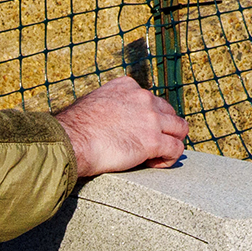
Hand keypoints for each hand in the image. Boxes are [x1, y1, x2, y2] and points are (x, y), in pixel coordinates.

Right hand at [54, 77, 188, 176]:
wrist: (72, 140)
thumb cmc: (74, 129)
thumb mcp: (93, 104)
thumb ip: (108, 107)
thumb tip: (105, 119)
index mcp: (127, 86)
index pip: (150, 100)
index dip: (147, 118)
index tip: (136, 132)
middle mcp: (143, 97)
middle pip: (168, 112)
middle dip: (163, 129)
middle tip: (150, 146)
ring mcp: (150, 118)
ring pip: (179, 128)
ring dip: (171, 142)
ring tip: (157, 156)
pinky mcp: (153, 140)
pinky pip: (176, 149)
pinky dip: (169, 159)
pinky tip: (155, 164)